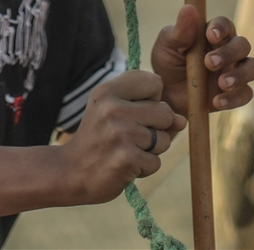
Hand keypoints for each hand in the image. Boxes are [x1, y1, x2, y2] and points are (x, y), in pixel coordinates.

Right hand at [57, 70, 185, 203]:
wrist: (70, 171)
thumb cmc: (99, 137)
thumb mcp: (116, 110)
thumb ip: (151, 108)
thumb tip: (182, 121)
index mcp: (108, 89)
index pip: (155, 82)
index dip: (152, 99)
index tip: (134, 110)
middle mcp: (113, 108)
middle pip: (165, 112)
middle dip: (156, 128)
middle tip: (130, 135)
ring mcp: (120, 133)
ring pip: (164, 140)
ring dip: (151, 150)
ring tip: (127, 150)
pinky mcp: (126, 159)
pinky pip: (156, 162)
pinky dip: (144, 167)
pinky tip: (125, 165)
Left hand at [151, 6, 253, 115]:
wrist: (165, 94)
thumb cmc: (167, 62)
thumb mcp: (168, 45)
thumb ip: (180, 30)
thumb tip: (189, 8)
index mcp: (213, 33)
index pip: (225, 24)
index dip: (221, 28)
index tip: (210, 36)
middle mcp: (229, 50)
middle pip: (242, 45)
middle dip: (229, 53)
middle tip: (209, 63)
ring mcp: (234, 71)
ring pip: (252, 67)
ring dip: (240, 75)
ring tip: (222, 84)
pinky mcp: (235, 93)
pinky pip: (246, 94)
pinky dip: (235, 98)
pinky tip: (216, 101)